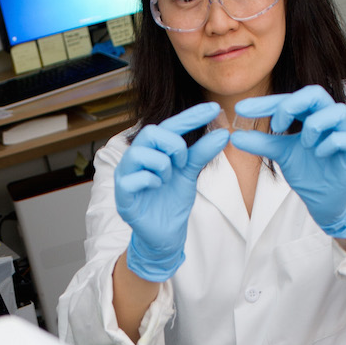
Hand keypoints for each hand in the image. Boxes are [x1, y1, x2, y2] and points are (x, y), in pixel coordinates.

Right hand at [115, 102, 229, 280]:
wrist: (166, 235)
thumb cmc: (172, 201)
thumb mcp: (190, 173)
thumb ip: (201, 153)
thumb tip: (223, 133)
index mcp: (152, 150)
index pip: (170, 125)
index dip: (191, 116)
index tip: (214, 109)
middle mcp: (136, 158)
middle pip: (150, 132)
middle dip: (173, 145)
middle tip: (182, 162)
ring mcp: (126, 175)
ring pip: (140, 153)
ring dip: (162, 165)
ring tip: (168, 178)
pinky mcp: (122, 195)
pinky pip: (133, 178)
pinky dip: (151, 180)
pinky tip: (157, 188)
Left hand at [230, 85, 345, 238]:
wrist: (324, 198)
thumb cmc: (307, 170)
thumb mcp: (280, 154)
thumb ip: (260, 143)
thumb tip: (235, 136)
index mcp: (308, 115)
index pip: (287, 99)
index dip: (265, 103)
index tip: (241, 109)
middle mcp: (327, 118)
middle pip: (316, 93)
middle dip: (293, 104)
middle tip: (276, 124)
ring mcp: (343, 132)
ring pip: (336, 111)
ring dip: (314, 125)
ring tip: (303, 144)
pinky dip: (329, 143)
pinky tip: (318, 154)